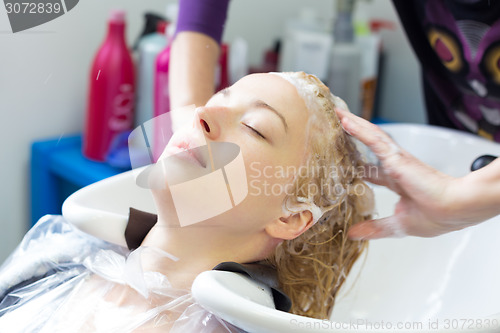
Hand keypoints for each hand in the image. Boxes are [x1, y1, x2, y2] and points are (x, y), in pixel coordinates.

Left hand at [336, 109, 483, 238]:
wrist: (456, 208)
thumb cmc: (439, 215)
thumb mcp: (399, 225)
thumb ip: (375, 228)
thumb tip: (354, 234)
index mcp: (397, 182)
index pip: (370, 171)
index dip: (354, 166)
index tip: (339, 163)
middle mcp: (395, 167)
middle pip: (368, 147)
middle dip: (351, 137)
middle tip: (333, 127)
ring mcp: (396, 160)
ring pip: (370, 136)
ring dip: (353, 124)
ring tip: (336, 113)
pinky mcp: (396, 156)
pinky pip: (373, 139)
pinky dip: (358, 128)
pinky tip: (344, 120)